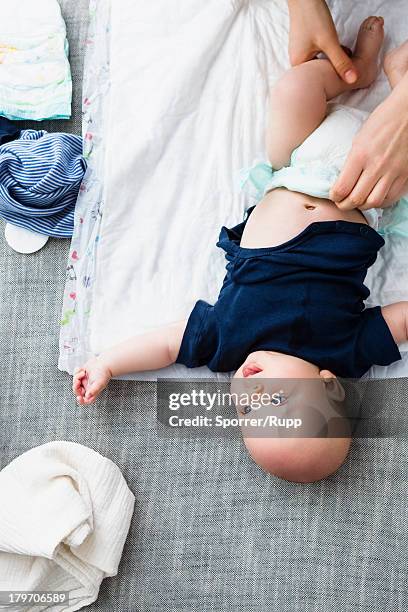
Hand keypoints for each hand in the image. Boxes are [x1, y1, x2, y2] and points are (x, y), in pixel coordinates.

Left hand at [73, 359, 111, 404]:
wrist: (103, 363)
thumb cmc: (104, 373)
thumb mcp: (100, 383)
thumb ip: (94, 390)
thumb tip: (87, 396)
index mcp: (92, 392)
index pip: (86, 400)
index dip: (81, 401)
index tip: (79, 397)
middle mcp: (87, 387)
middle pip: (77, 391)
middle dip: (76, 386)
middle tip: (78, 381)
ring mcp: (83, 381)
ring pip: (75, 382)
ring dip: (77, 377)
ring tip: (83, 372)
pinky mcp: (80, 374)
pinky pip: (74, 374)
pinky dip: (77, 371)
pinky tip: (82, 369)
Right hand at [287, 0, 357, 83]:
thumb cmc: (313, 17)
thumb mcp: (329, 42)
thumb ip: (341, 62)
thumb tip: (353, 80)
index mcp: (299, 65)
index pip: (318, 80)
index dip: (334, 76)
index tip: (346, 70)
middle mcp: (297, 62)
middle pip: (319, 72)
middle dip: (334, 67)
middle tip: (347, 59)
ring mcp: (300, 53)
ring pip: (321, 63)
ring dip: (333, 58)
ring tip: (342, 50)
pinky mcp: (305, 45)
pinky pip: (319, 55)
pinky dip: (329, 52)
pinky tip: (336, 46)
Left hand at [330, 91, 407, 208]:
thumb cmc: (382, 121)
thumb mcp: (359, 139)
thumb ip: (351, 162)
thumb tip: (342, 183)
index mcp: (360, 155)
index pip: (342, 188)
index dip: (335, 197)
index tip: (334, 196)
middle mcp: (376, 165)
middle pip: (356, 199)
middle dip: (345, 205)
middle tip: (342, 203)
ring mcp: (393, 171)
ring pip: (374, 202)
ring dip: (363, 205)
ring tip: (358, 201)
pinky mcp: (405, 174)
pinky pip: (390, 197)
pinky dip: (380, 202)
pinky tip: (375, 197)